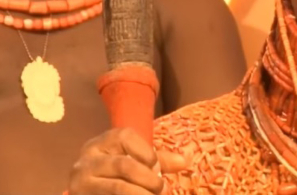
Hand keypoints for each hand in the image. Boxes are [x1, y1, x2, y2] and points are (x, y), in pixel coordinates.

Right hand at [68, 127, 186, 194]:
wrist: (86, 190)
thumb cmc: (116, 172)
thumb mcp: (134, 160)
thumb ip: (158, 159)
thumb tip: (186, 160)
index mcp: (103, 142)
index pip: (125, 137)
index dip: (145, 152)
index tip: (156, 165)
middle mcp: (88, 159)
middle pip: (124, 165)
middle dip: (148, 179)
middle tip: (163, 189)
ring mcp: (80, 182)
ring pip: (117, 188)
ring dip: (141, 194)